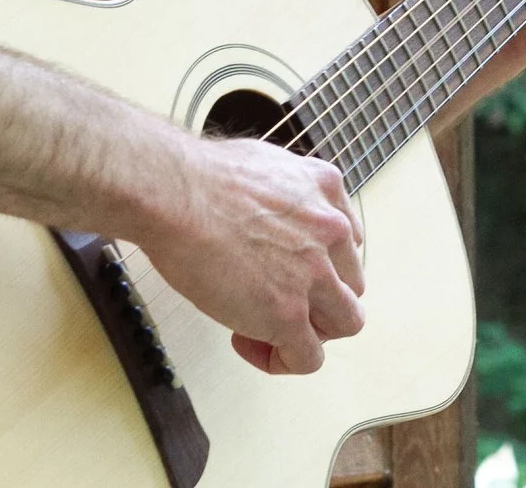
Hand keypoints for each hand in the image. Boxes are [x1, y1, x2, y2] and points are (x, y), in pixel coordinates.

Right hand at [136, 131, 365, 374]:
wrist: (175, 195)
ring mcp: (315, 275)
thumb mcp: (265, 164)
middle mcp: (332, 231)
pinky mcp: (288, 314)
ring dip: (310, 332)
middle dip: (317, 300)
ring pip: (344, 322)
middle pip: (350, 284)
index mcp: (326, 188)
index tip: (284, 271)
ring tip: (265, 329)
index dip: (319, 265)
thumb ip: (286, 195)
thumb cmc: (197, 178)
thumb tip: (269, 217)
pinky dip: (283, 360)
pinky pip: (308, 358)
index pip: (347, 243)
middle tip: (274, 302)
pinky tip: (246, 342)